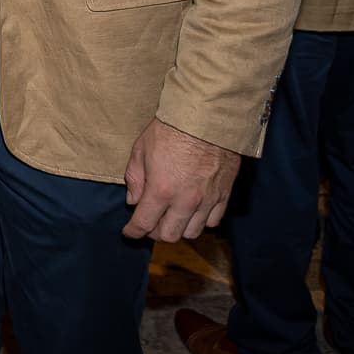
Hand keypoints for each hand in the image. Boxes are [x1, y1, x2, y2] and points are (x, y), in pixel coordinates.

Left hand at [122, 118, 241, 241]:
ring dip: (178, 229)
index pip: (144, 223)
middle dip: (154, 232)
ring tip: (171, 217)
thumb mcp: (140, 150)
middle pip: (169, 235)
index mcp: (161, 190)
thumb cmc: (170, 130)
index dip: (133, 232)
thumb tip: (133, 200)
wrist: (207, 118)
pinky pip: (213, 222)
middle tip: (149, 222)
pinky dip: (200, 222)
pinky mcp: (224, 195)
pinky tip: (192, 212)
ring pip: (192, 233)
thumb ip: (134, 179)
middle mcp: (185, 201)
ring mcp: (207, 200)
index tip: (129, 233)